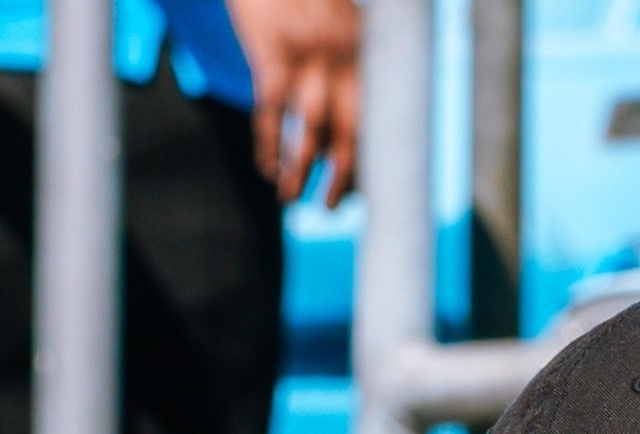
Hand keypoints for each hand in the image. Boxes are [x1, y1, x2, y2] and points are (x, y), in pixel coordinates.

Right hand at [222, 0, 361, 202]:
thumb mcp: (331, 14)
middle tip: (331, 207)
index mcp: (361, 47)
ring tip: (289, 198)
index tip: (359, 189)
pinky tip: (266, 166)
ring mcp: (307, 55)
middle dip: (341, 176)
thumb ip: (342, 52)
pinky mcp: (271, 53)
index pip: (373, 116)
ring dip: (299, 170)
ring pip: (310, 129)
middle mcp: (342, 55)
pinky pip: (271, 112)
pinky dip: (268, 144)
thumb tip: (342, 106)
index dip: (366, 157)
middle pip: (351, 131)